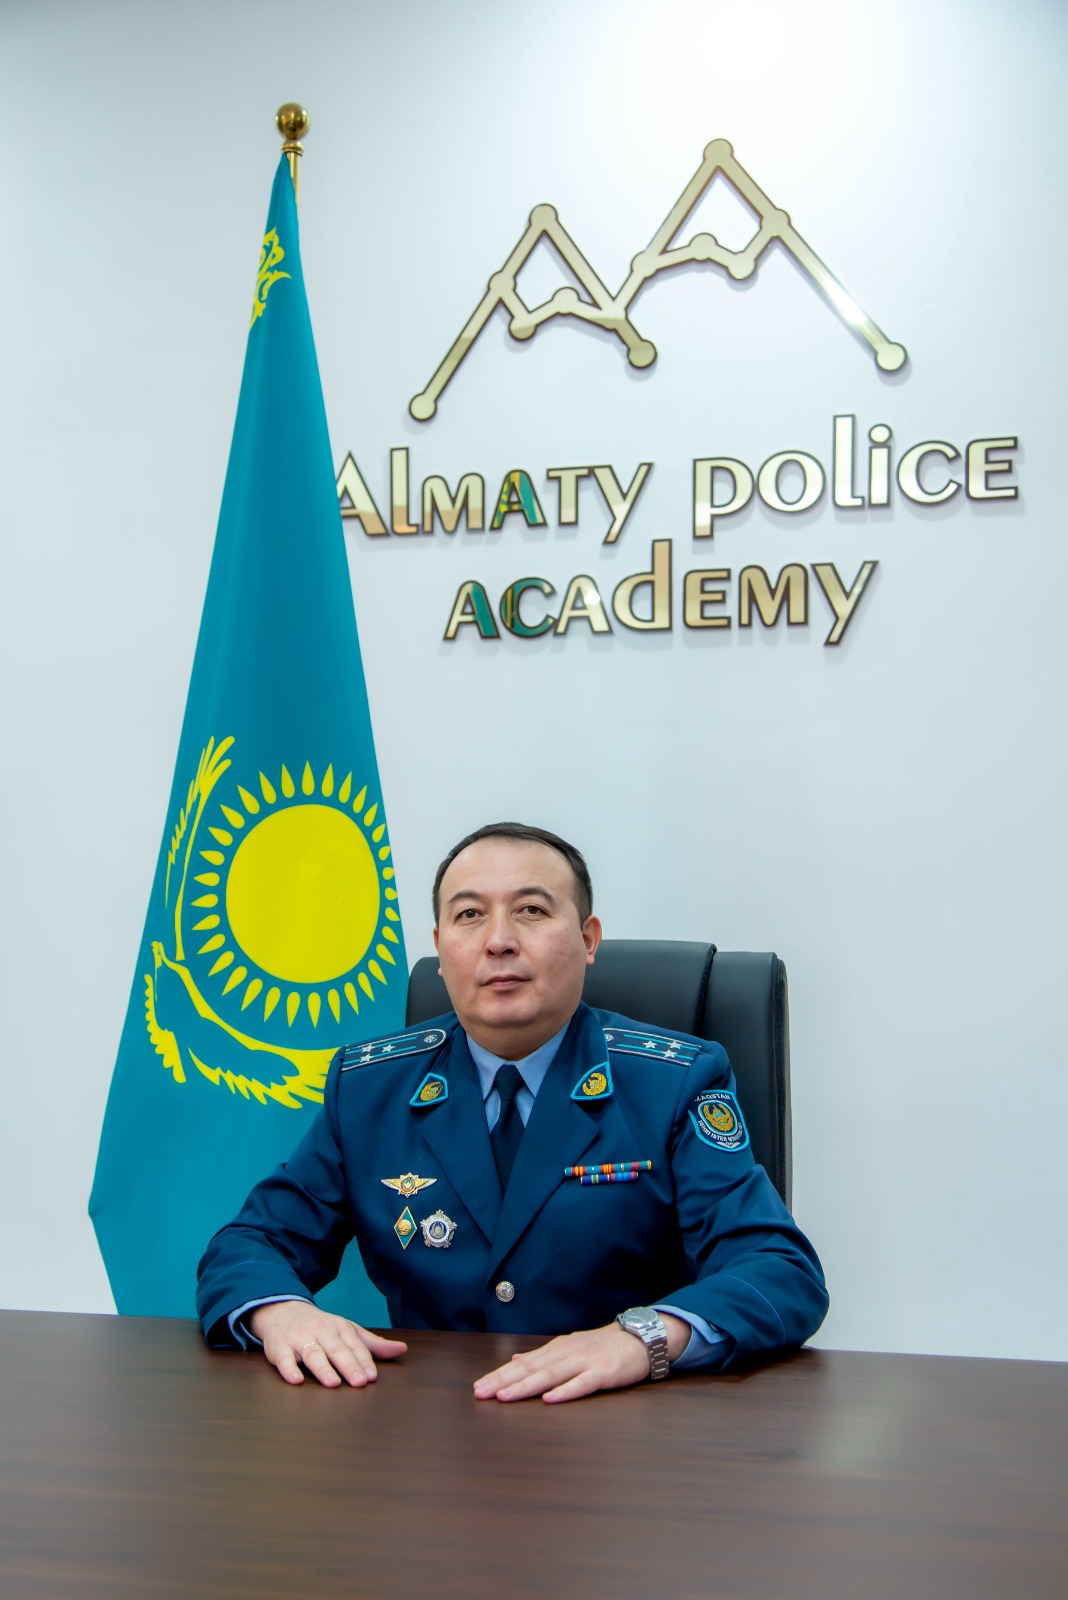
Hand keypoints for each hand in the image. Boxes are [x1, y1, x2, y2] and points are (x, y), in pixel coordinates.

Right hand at [247, 1300, 407, 1387]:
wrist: (283, 1310)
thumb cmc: (320, 1326)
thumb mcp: (347, 1330)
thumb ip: (372, 1344)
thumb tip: (402, 1349)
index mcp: (340, 1327)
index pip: (354, 1345)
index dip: (363, 1360)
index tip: (372, 1376)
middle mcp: (321, 1331)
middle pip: (336, 1349)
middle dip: (348, 1365)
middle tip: (359, 1381)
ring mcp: (300, 1338)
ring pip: (313, 1353)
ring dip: (323, 1368)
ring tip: (333, 1383)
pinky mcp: (280, 1348)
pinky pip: (284, 1359)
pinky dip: (289, 1369)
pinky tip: (296, 1380)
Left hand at [472, 1313, 689, 1403]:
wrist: (641, 1337)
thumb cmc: (604, 1347)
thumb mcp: (570, 1348)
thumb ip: (543, 1357)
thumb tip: (514, 1360)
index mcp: (557, 1349)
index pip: (523, 1364)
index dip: (500, 1375)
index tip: (479, 1386)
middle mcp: (567, 1353)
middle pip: (531, 1369)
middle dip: (504, 1381)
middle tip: (481, 1392)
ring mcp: (585, 1362)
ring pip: (551, 1375)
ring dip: (526, 1386)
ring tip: (505, 1396)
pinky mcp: (604, 1372)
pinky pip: (583, 1383)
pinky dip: (566, 1391)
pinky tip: (550, 1399)